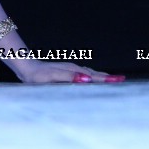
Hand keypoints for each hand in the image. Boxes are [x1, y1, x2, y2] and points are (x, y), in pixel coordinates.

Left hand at [9, 59, 124, 83]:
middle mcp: (74, 69)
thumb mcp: (52, 77)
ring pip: (89, 73)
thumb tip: (87, 79)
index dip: (107, 80)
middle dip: (108, 78)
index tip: (120, 80)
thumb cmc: (38, 75)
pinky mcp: (66, 73)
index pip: (94, 77)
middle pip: (94, 74)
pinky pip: (83, 75)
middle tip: (122, 80)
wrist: (26, 67)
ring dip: (101, 77)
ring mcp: (70, 70)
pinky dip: (92, 77)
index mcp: (73, 71)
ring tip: (112, 80)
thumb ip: (69, 78)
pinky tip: (92, 80)